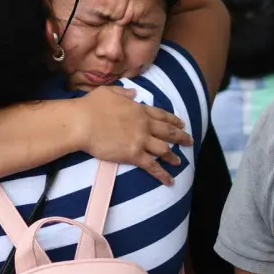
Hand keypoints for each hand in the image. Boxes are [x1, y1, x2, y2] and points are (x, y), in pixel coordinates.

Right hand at [72, 86, 192, 185]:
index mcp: (138, 109)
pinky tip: (170, 181)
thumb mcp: (109, 92)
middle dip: (180, 137)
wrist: (82, 122)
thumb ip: (123, 92)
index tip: (181, 123)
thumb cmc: (91, 106)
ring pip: (163, 149)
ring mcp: (140, 140)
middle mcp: (143, 125)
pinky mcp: (133, 155)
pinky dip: (162, 174)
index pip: (160, 115)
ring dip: (173, 156)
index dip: (173, 119)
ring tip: (180, 162)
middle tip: (190, 141)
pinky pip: (152, 166)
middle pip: (167, 132)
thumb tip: (134, 92)